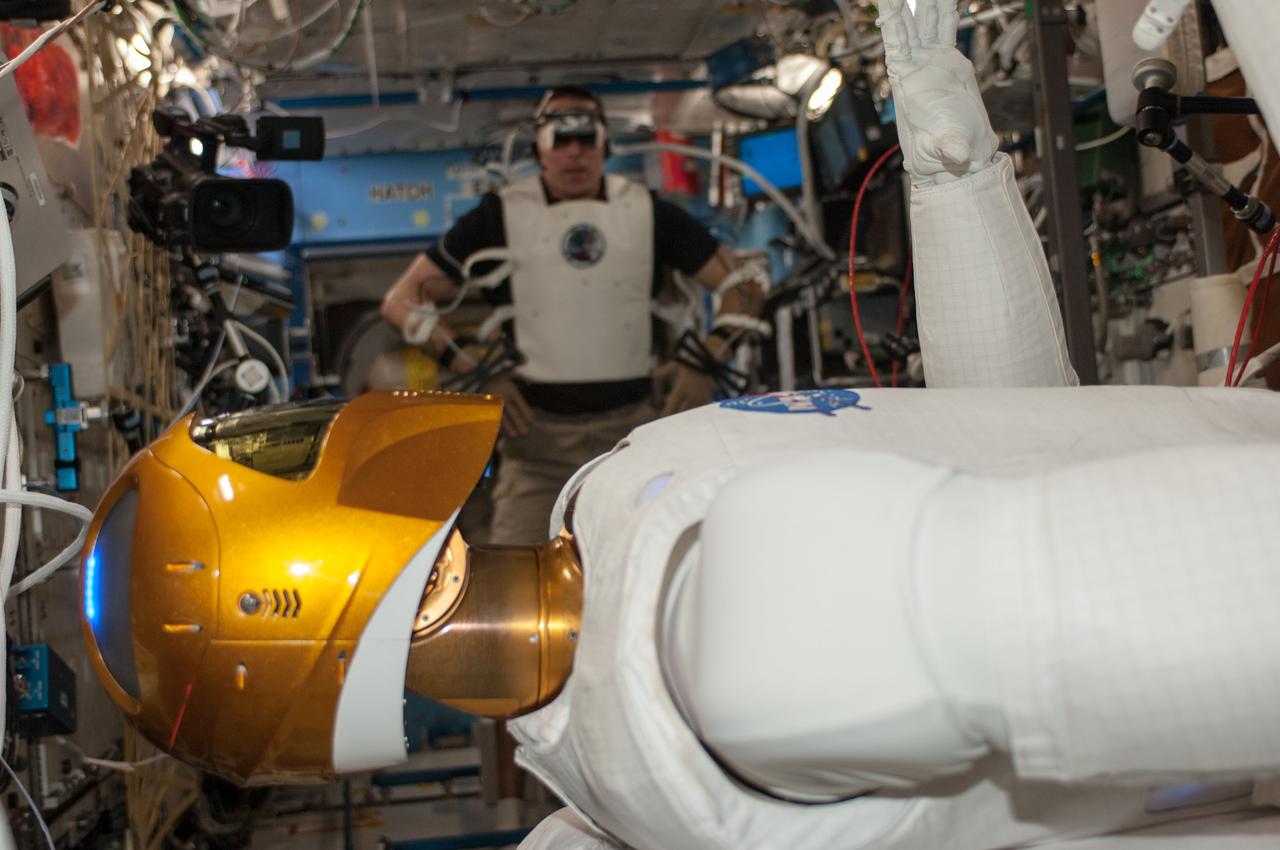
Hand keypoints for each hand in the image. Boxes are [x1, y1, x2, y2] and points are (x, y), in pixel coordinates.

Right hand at [448, 342, 533, 437]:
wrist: (474, 376)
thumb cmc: (495, 375)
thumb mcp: (509, 371)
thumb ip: (522, 376)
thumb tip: (532, 382)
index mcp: (509, 389)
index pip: (521, 404)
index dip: (527, 414)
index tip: (531, 421)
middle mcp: (501, 397)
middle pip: (513, 414)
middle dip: (520, 425)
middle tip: (525, 434)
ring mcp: (492, 403)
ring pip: (502, 419)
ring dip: (509, 429)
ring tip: (514, 436)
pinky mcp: (484, 408)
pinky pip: (492, 419)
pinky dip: (497, 427)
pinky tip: (502, 433)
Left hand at [653, 361, 714, 416]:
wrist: (708, 360)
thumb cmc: (690, 361)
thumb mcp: (675, 364)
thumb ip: (663, 371)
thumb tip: (652, 374)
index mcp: (680, 389)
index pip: (671, 406)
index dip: (666, 413)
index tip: (662, 418)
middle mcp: (690, 395)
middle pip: (681, 411)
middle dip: (676, 416)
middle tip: (671, 422)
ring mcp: (699, 397)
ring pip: (691, 412)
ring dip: (686, 416)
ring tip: (682, 422)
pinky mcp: (707, 396)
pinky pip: (702, 408)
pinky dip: (697, 412)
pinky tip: (694, 417)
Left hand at [879, 0, 998, 185]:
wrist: (959, 157)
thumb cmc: (944, 154)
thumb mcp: (947, 148)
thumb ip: (950, 147)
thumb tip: (956, 156)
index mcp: (907, 80)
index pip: (896, 41)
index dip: (894, 19)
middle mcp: (917, 66)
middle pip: (910, 23)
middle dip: (907, 3)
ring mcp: (932, 62)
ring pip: (929, 22)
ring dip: (929, 1)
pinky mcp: (949, 62)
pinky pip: (947, 30)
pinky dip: (947, 12)